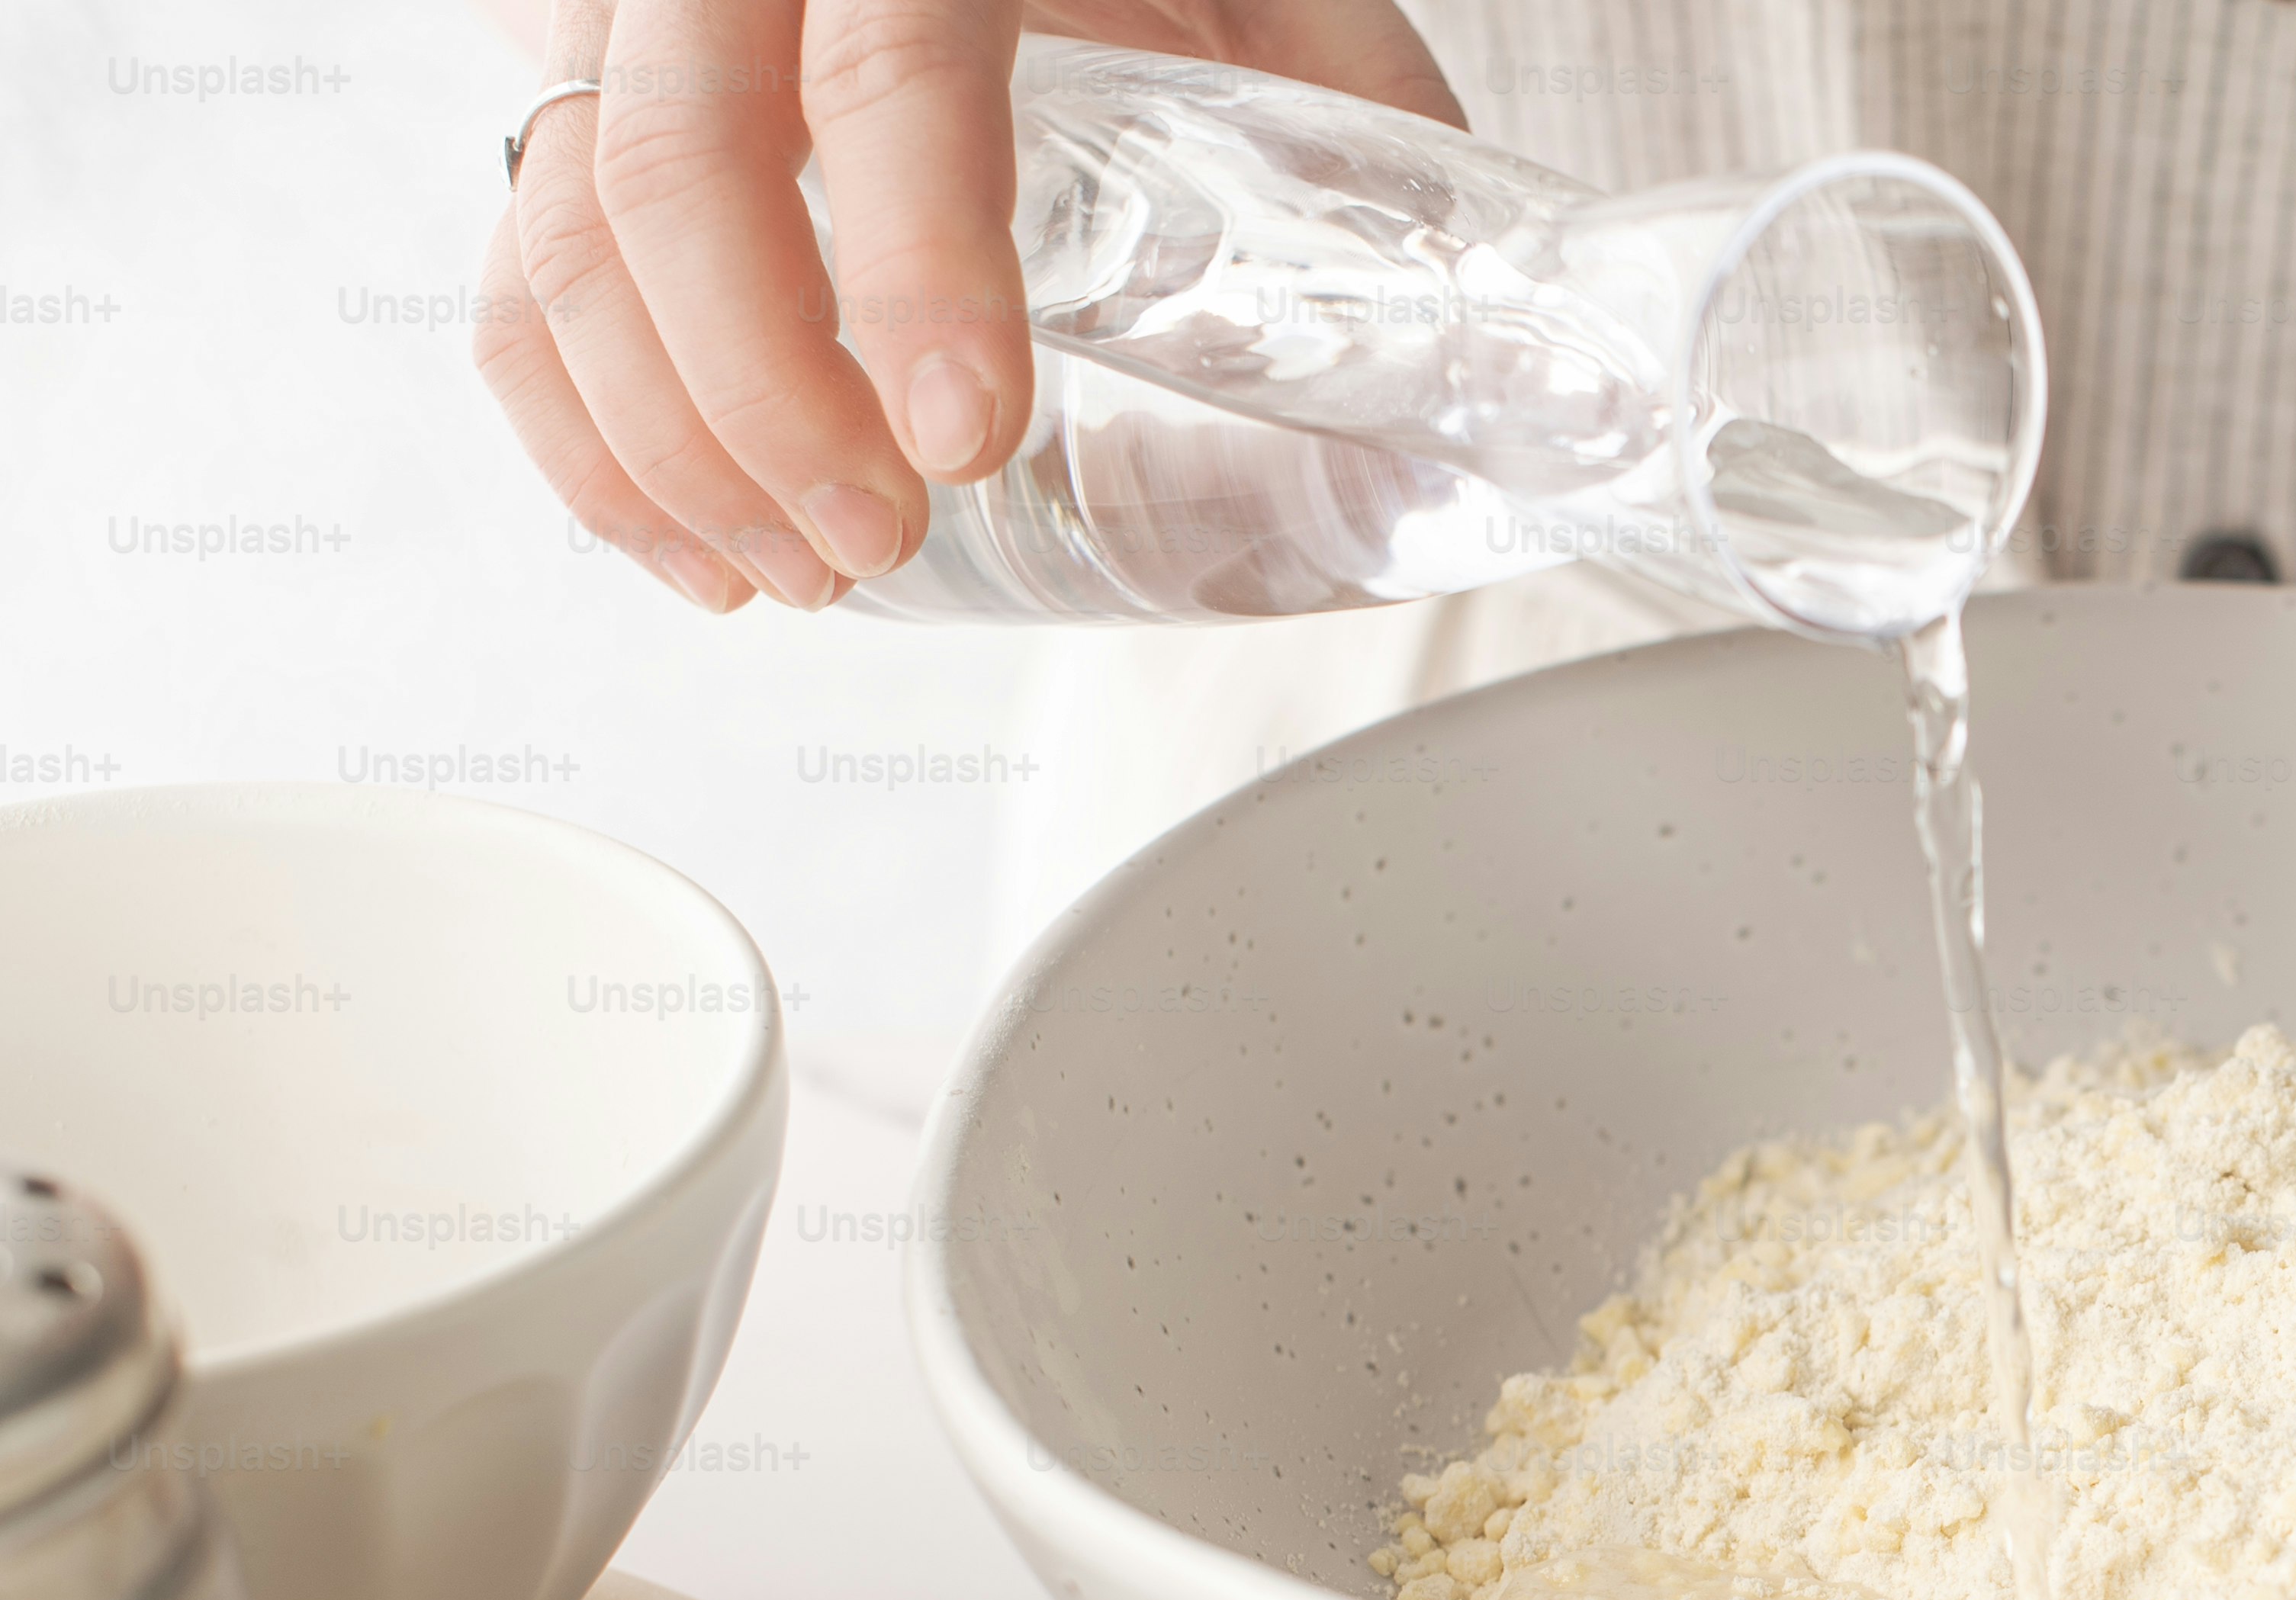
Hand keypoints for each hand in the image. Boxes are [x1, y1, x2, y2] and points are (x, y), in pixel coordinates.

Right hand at [476, 0, 1465, 610]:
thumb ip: (1369, 132)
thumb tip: (1502, 343)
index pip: (888, 68)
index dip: (913, 260)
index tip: (963, 431)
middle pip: (674, 157)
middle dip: (761, 392)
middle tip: (879, 540)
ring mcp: (640, 16)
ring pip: (567, 225)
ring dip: (671, 443)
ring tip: (813, 576)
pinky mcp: (590, 105)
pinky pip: (520, 272)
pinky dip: (586, 439)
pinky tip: (701, 556)